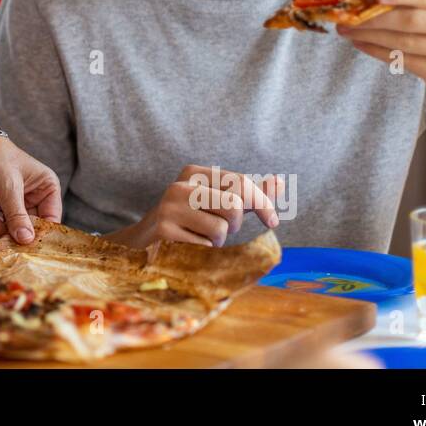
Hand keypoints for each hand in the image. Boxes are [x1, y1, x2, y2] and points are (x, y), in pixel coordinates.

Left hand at [0, 137, 62, 244]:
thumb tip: (27, 241)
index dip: (41, 235)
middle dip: (14, 231)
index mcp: (47, 188)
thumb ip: (17, 215)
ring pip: (12, 230)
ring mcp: (15, 204)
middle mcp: (34, 198)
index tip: (29, 248)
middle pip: (30, 229)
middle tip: (3, 235)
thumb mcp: (8, 186)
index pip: (51, 220)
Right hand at [108, 164, 280, 249]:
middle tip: (222, 229)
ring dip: (217, 242)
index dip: (262, 203)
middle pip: (233, 205)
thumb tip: (281, 183)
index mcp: (195, 173)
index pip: (240, 182)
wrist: (145, 242)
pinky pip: (205, 247)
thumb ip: (248, 193)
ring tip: (200, 238)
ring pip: (221, 230)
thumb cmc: (190, 220)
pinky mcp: (164, 231)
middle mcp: (180, 186)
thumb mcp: (217, 201)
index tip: (273, 221)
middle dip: (235, 224)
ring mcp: (169, 208)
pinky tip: (187, 247)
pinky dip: (203, 253)